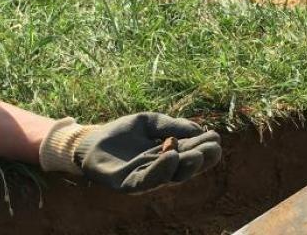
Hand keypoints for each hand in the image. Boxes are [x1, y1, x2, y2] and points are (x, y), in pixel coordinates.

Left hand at [39, 112, 221, 193]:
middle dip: (201, 158)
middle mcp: (162, 169)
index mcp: (170, 154)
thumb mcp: (150, 122)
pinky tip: (170, 157)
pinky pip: (147, 181)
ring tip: (195, 153)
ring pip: (171, 177)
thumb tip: (197, 128)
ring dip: (185, 166)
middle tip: (213, 146)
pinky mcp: (129, 184)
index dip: (205, 146)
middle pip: (187, 168)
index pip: (193, 152)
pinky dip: (160, 170)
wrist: (91, 140)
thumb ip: (171, 125)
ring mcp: (147, 178)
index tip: (214, 136)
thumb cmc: (122, 132)